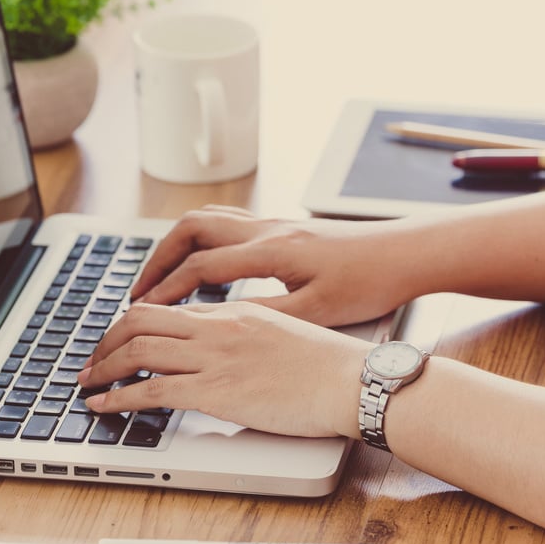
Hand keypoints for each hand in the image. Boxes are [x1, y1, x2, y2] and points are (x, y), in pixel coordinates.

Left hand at [77, 300, 370, 437]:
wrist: (351, 380)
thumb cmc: (328, 365)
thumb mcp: (281, 332)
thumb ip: (244, 335)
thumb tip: (221, 353)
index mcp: (232, 312)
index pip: (166, 308)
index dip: (132, 324)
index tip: (118, 340)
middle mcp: (217, 328)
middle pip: (140, 320)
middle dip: (105, 341)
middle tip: (90, 360)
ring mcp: (215, 358)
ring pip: (138, 350)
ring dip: (103, 367)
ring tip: (87, 383)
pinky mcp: (217, 392)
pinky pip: (153, 391)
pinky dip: (119, 397)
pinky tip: (104, 405)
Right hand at [131, 205, 414, 326]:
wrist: (405, 254)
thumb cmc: (369, 282)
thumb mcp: (317, 311)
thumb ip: (264, 316)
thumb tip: (217, 323)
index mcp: (270, 251)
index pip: (201, 265)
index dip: (166, 289)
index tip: (142, 312)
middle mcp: (266, 230)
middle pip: (191, 229)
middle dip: (158, 258)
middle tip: (139, 290)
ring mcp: (274, 224)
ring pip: (208, 220)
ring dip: (177, 245)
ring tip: (161, 276)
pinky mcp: (284, 229)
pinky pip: (228, 224)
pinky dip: (203, 240)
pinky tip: (204, 264)